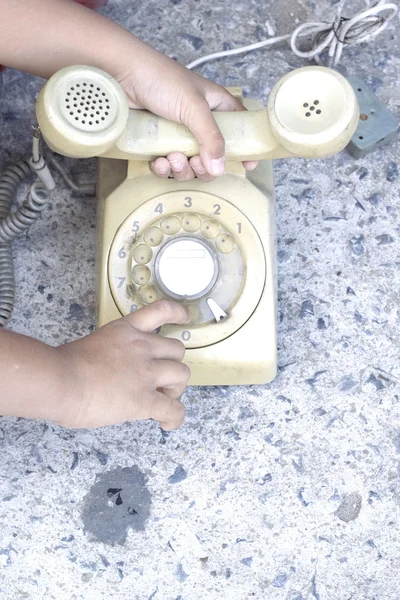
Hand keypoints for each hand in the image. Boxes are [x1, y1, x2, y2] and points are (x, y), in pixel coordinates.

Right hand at [56, 300, 189, 429]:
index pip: (160, 311)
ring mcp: (146, 373)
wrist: (60, 380)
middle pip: (177, 350)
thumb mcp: (91, 345)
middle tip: (159, 381)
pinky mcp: (145, 399)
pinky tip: (166, 423)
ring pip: (182, 375)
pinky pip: (174, 409)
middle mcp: (142, 347)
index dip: (177, 313)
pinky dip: (175, 417)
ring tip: (162, 400)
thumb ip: (110, 353)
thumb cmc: (63, 367)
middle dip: (172, 365)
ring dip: (175, 388)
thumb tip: (111, 373)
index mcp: (126, 331)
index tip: (185, 317)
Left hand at [115, 49, 257, 180]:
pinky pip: (167, 167)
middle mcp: (199, 123)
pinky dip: (164, 169)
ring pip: (189, 166)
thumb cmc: (161, 79)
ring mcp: (178, 134)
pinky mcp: (158, 143)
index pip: (239, 129)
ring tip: (171, 158)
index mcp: (216, 108)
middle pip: (213, 158)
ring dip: (182, 169)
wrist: (121, 75)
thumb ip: (211, 139)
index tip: (247, 165)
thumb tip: (219, 169)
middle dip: (203, 167)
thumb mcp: (194, 108)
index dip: (244, 148)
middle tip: (193, 162)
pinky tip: (158, 162)